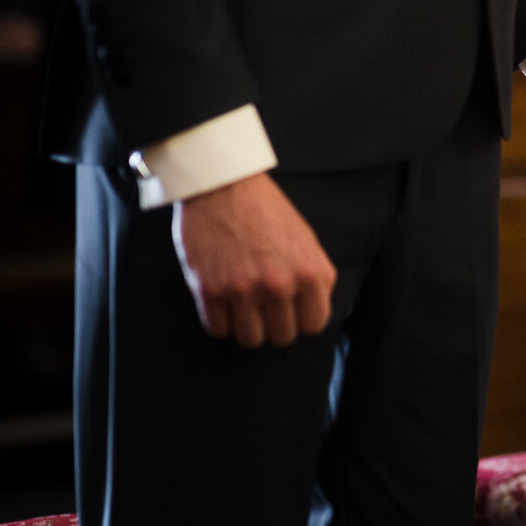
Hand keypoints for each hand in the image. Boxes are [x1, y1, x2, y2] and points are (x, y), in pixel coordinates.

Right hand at [172, 172, 337, 348]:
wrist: (224, 185)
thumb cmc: (267, 211)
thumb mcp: (307, 240)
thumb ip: (315, 277)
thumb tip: (313, 311)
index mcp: (310, 273)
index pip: (314, 325)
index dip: (301, 319)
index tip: (290, 310)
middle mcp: (280, 285)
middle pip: (282, 337)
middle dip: (273, 325)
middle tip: (263, 307)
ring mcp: (244, 289)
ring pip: (250, 340)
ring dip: (246, 327)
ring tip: (243, 307)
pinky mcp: (210, 289)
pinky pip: (218, 330)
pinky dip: (220, 321)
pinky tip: (222, 302)